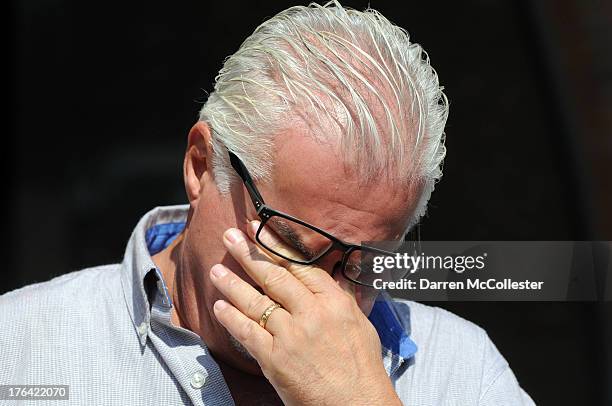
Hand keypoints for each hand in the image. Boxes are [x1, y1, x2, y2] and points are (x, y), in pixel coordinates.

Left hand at [209, 220, 401, 405]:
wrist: (357, 404)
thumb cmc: (362, 368)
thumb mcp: (360, 324)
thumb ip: (342, 297)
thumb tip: (334, 275)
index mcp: (334, 301)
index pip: (299, 265)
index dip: (275, 245)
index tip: (258, 230)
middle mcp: (311, 313)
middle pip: (274, 275)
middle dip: (248, 253)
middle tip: (230, 236)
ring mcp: (291, 335)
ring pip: (255, 301)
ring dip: (232, 283)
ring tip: (216, 270)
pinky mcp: (275, 359)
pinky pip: (248, 332)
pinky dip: (231, 318)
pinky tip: (219, 306)